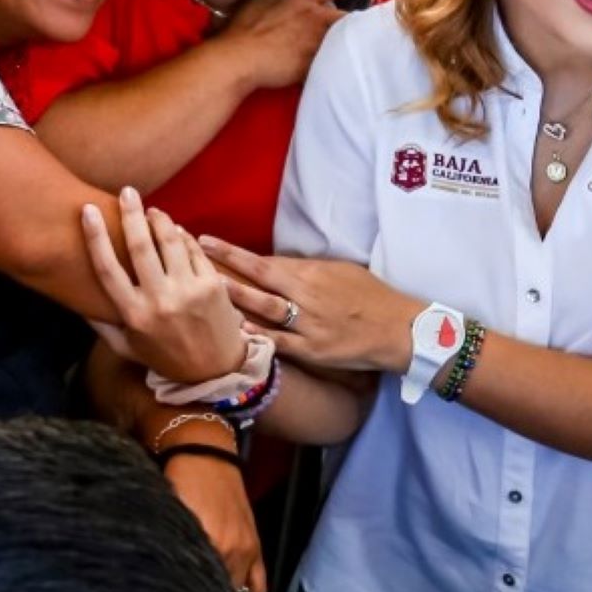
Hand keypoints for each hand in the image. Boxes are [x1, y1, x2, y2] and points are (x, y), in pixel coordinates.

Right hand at [82, 186, 247, 382]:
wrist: (217, 372)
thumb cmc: (167, 358)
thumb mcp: (128, 348)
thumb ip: (102, 325)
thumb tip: (78, 302)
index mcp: (134, 315)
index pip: (107, 268)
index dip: (95, 236)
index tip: (87, 211)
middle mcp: (159, 301)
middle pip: (139, 246)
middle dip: (131, 213)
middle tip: (127, 192)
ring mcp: (188, 291)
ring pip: (169, 241)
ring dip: (160, 219)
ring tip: (152, 210)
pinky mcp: (213, 285)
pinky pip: (193, 250)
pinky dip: (183, 236)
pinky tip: (175, 231)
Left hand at [165, 453, 266, 591]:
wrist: (203, 451)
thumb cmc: (178, 479)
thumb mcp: (169, 513)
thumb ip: (172, 545)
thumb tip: (161, 576)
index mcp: (206, 541)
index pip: (197, 585)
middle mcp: (229, 549)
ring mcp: (246, 549)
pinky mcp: (255, 545)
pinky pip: (259, 583)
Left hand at [200, 236, 419, 373]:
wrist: (398, 328)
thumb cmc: (369, 296)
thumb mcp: (339, 271)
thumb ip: (304, 269)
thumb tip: (272, 265)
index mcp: (311, 273)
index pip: (264, 260)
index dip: (232, 252)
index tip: (204, 241)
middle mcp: (307, 295)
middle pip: (259, 278)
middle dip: (225, 266)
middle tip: (193, 257)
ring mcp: (309, 323)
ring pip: (266, 308)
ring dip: (236, 298)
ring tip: (207, 291)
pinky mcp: (315, 350)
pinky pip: (282, 342)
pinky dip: (259, 336)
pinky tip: (237, 332)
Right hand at [218, 0, 366, 90]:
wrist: (241, 57)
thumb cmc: (244, 27)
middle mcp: (314, 16)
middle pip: (344, 15)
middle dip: (354, 18)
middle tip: (363, 21)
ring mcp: (316, 41)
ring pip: (341, 38)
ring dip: (346, 41)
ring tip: (351, 45)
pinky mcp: (313, 63)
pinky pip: (328, 62)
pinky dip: (332, 63)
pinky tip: (336, 67)